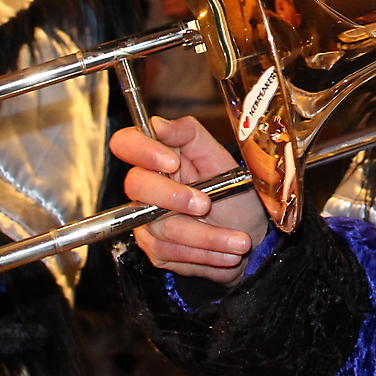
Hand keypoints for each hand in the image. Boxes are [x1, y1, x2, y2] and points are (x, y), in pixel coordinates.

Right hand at [114, 116, 270, 283]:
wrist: (248, 235)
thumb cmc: (234, 194)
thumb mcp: (220, 160)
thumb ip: (191, 136)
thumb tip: (159, 123)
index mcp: (159, 158)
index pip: (127, 143)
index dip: (142, 150)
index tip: (172, 161)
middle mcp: (146, 189)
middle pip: (138, 186)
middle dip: (175, 197)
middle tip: (207, 204)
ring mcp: (147, 221)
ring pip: (163, 227)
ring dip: (207, 236)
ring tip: (239, 240)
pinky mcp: (155, 249)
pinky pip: (173, 252)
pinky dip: (206, 253)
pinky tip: (227, 252)